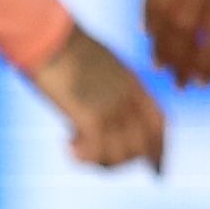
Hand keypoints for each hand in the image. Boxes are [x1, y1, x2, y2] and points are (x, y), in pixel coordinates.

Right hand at [24, 25, 165, 170]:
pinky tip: (67, 144)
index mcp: (134, 83)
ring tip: (78, 150)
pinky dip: (82, 156)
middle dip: (124, 162)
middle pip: (141, 145)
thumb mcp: (97, 68)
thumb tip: (97, 113)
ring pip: (120, 152)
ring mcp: (111, 105)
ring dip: (100, 161)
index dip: (159, 150)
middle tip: (99, 163)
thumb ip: (105, 89)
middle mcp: (128, 97)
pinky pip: (96, 150)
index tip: (158, 171)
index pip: (159, 124)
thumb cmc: (65, 48)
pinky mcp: (90, 113)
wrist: (50, 37)